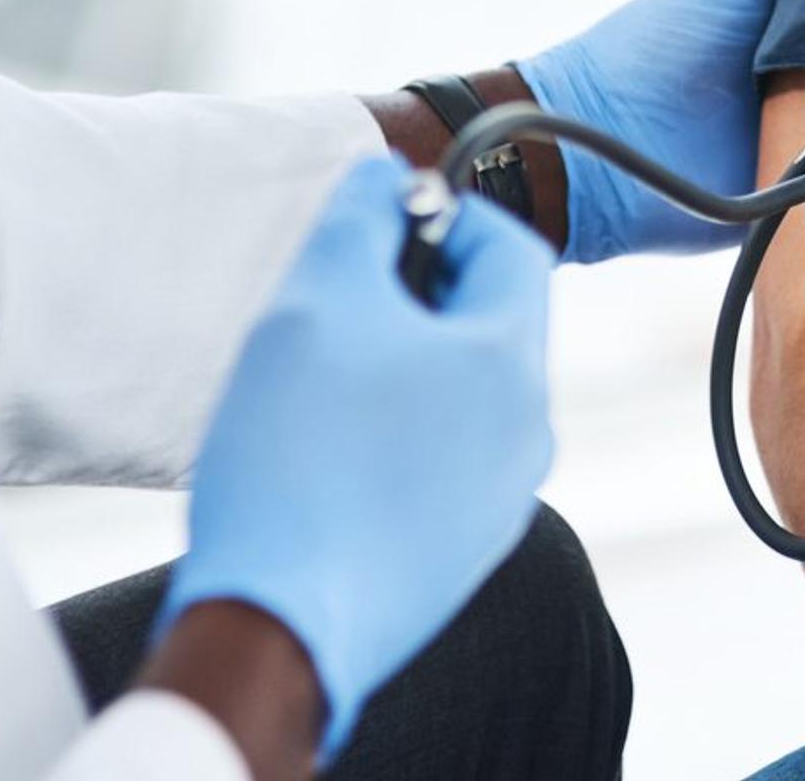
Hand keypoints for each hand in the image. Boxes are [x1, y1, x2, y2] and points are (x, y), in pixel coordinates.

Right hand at [164, 156, 555, 762]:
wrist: (275, 627)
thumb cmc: (298, 458)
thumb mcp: (316, 300)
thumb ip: (359, 217)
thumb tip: (386, 178)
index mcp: (512, 364)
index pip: (509, 246)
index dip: (443, 217)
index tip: (375, 231)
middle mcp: (528, 434)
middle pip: (485, 322)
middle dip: (412, 298)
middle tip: (331, 312)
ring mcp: (499, 503)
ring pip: (460, 395)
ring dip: (398, 371)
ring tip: (318, 390)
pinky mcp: (459, 555)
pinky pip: (439, 463)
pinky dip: (391, 441)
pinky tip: (322, 459)